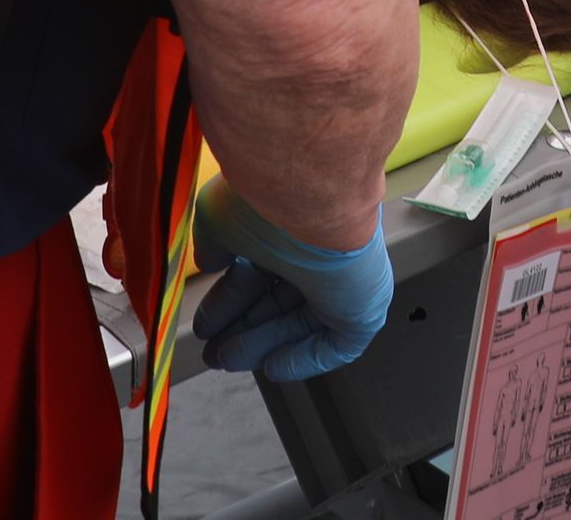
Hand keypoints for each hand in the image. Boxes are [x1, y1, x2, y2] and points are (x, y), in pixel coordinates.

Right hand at [193, 203, 393, 381]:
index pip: (259, 274)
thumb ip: (214, 244)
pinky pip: (335, 345)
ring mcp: (343, 282)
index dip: (229, 302)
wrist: (318, 202)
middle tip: (214, 352)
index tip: (206, 326)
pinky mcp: (364, 309)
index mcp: (291, 229)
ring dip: (262, 346)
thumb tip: (209, 261)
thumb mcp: (222, 220)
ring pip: (300, 324)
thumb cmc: (272, 201)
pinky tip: (273, 368)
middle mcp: (318, 254)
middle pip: (277, 303)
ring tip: (227, 361)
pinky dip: (303, 358)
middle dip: (243, 330)